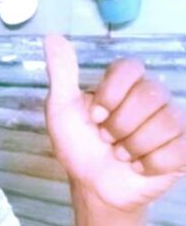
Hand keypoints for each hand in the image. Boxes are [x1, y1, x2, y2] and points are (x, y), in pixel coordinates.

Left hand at [44, 34, 185, 210]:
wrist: (93, 188)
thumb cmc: (78, 147)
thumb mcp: (62, 110)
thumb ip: (62, 73)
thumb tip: (52, 37)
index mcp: (124, 85)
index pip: (130, 67)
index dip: (111, 94)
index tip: (95, 116)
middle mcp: (151, 97)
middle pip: (149, 94)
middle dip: (120, 125)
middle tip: (107, 140)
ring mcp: (170, 122)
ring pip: (165, 122)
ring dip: (134, 147)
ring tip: (122, 156)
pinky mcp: (182, 149)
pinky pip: (178, 149)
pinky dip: (151, 164)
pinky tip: (139, 167)